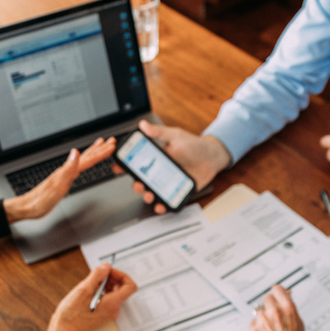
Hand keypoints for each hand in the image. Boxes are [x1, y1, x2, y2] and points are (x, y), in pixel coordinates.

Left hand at [4, 137, 115, 222]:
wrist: (28, 207)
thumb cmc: (41, 200)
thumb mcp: (57, 186)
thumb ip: (68, 169)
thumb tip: (76, 152)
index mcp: (67, 171)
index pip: (87, 159)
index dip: (100, 152)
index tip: (111, 145)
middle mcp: (66, 170)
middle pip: (86, 157)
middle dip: (99, 149)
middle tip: (111, 141)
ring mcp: (64, 174)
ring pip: (82, 160)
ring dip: (93, 152)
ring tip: (100, 145)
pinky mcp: (63, 180)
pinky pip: (78, 167)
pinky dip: (84, 162)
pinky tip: (83, 161)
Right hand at [45, 263, 137, 330]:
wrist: (64, 329)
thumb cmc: (72, 313)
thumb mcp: (84, 288)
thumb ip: (98, 275)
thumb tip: (106, 267)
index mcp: (112, 303)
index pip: (130, 286)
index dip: (122, 275)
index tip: (110, 272)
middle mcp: (114, 310)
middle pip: (122, 289)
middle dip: (112, 279)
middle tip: (99, 275)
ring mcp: (109, 314)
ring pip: (114, 294)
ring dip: (106, 285)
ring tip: (92, 283)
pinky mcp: (103, 315)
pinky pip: (108, 300)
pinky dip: (102, 292)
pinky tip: (90, 291)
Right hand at [112, 120, 230, 213]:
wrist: (212, 157)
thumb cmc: (194, 145)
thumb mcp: (176, 136)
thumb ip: (159, 132)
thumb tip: (143, 125)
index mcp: (156, 157)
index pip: (136, 162)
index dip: (124, 165)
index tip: (117, 167)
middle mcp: (159, 171)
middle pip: (142, 180)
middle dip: (136, 185)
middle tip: (138, 185)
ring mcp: (167, 182)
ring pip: (152, 192)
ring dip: (147, 196)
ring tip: (149, 196)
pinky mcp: (177, 190)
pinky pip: (167, 200)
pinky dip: (162, 205)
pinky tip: (161, 205)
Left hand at [247, 285, 327, 330]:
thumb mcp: (299, 323)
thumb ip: (290, 307)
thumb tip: (286, 294)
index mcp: (288, 308)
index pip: (276, 289)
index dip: (277, 294)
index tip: (276, 297)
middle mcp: (274, 313)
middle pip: (266, 299)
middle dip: (270, 306)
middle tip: (274, 317)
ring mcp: (262, 322)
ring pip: (258, 313)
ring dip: (263, 319)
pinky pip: (252, 324)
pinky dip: (257, 329)